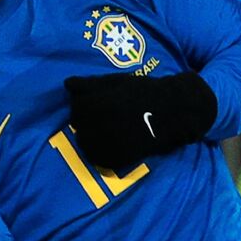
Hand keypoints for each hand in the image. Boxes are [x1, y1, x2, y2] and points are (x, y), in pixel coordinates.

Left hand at [64, 71, 216, 169]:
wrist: (174, 112)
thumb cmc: (144, 92)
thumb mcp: (116, 81)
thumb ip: (89, 84)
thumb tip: (67, 84)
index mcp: (94, 104)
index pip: (76, 106)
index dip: (87, 103)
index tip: (100, 102)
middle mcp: (96, 125)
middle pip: (79, 124)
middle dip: (89, 119)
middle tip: (107, 116)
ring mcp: (106, 144)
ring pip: (85, 142)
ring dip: (93, 136)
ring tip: (110, 129)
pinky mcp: (115, 159)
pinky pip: (98, 158)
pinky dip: (102, 152)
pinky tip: (114, 143)